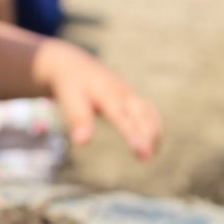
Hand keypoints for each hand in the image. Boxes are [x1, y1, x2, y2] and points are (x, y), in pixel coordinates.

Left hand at [33, 38, 161, 159]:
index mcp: (108, 95)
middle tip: (147, 157)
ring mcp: (129, 94)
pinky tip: (152, 142)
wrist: (74, 66)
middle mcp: (123, 93)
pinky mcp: (130, 96)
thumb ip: (78, 119)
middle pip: (143, 114)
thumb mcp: (70, 99)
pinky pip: (147, 111)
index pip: (124, 118)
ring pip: (148, 112)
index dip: (134, 134)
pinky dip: (152, 125)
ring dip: (154, 132)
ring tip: (153, 153)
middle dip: (148, 134)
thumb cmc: (71, 85)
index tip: (140, 150)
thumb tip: (81, 142)